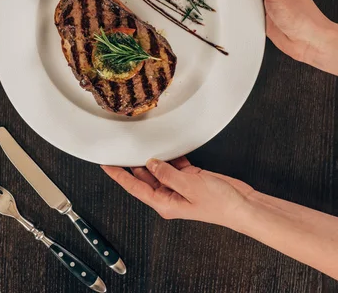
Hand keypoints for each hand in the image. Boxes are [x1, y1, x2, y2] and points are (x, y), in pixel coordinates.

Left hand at [102, 157, 252, 226]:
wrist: (242, 205)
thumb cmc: (220, 204)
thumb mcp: (190, 186)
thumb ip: (167, 174)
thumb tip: (151, 163)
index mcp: (165, 203)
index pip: (135, 187)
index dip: (119, 176)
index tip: (107, 165)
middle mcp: (170, 196)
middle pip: (145, 177)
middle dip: (133, 163)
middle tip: (122, 148)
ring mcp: (180, 187)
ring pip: (159, 169)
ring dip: (153, 158)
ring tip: (141, 144)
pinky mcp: (191, 178)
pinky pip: (175, 165)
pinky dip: (171, 156)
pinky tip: (167, 147)